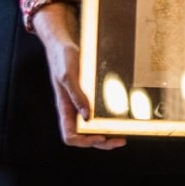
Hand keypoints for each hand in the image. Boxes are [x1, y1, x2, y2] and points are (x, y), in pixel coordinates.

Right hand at [31, 4, 125, 149]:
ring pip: (92, 127)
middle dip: (101, 141)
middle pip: (84, 135)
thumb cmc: (62, 58)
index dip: (84, 142)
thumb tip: (87, 117)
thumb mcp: (68, 76)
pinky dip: (107, 119)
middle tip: (119, 140)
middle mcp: (73, 109)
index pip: (70, 136)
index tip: (99, 138)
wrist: (63, 43)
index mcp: (65, 108)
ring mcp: (80, 103)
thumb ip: (77, 96)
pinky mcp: (87, 95)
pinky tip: (119, 117)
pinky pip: (97, 113)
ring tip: (121, 134)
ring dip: (106, 133)